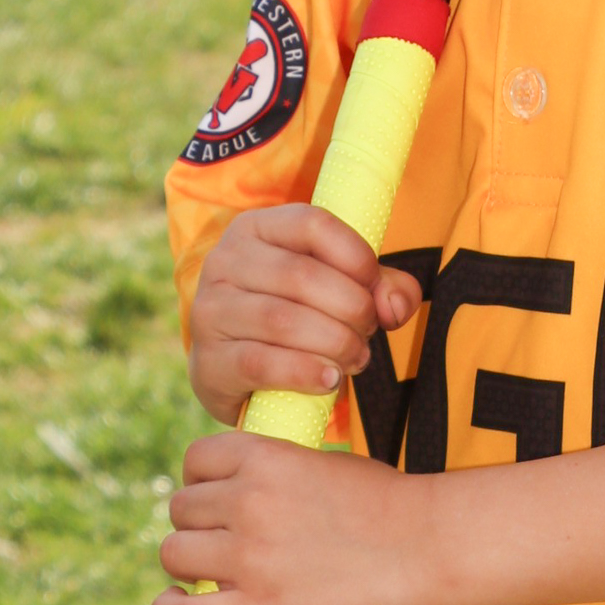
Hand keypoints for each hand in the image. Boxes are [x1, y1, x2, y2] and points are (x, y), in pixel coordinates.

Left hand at [155, 428, 441, 604]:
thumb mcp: (325, 464)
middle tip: (224, 544)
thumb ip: (279, 472)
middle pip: (180, 510)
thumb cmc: (389, 507)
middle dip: (198, 526)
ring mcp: (247, 557)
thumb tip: (247, 492)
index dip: (201, 482)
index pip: (196, 461)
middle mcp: (246, 501)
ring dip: (188, 566)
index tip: (215, 501)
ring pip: (174, 555)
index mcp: (265, 458)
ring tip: (211, 577)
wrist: (428, 547)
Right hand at [186, 205, 421, 425]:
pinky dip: (305, 373)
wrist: (241, 373)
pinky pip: (262, 363)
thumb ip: (383, 287)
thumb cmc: (299, 315)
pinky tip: (329, 380)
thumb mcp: (342, 288)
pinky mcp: (209, 360)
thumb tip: (395, 306)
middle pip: (301, 275)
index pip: (313, 224)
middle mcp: (225, 261)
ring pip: (282, 320)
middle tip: (367, 333)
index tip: (375, 290)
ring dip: (334, 343)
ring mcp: (210, 310)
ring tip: (356, 358)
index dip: (356, 257)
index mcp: (257, 228)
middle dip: (351, 308)